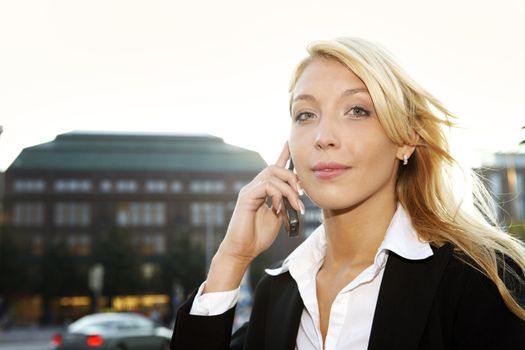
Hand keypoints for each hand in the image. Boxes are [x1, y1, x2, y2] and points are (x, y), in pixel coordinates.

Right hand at [204, 142, 303, 291]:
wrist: (243, 250)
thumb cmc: (258, 236)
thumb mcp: (278, 217)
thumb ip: (285, 204)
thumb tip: (296, 197)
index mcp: (262, 190)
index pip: (274, 168)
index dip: (283, 155)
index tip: (289, 143)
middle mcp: (254, 187)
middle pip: (275, 168)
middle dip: (293, 178)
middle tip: (301, 196)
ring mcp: (249, 190)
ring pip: (272, 175)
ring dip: (289, 190)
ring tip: (295, 206)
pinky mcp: (246, 197)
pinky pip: (266, 186)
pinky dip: (278, 195)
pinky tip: (279, 208)